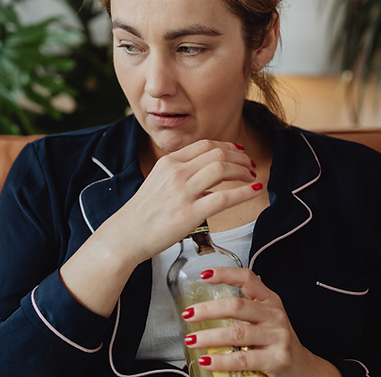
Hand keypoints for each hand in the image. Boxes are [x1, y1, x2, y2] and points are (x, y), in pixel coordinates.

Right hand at [59, 140, 258, 317]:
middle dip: (239, 157)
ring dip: (242, 170)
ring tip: (252, 176)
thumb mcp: (157, 183)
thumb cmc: (142, 214)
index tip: (239, 152)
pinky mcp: (189, 214)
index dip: (227, 146)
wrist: (126, 235)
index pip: (205, 145)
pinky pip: (223, 198)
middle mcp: (176, 172)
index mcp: (168, 163)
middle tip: (250, 165)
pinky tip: (254, 191)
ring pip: (222, 169)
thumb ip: (180, 175)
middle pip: (217, 153)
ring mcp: (183, 192)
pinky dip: (243, 192)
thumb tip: (207, 178)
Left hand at [183, 267, 339, 376]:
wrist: (305, 368)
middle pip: (237, 306)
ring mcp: (277, 336)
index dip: (225, 274)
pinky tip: (207, 360)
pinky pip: (244, 358)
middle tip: (189, 314)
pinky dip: (222, 360)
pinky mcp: (277, 359)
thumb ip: (243, 311)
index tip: (204, 274)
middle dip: (209, 310)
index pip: (248, 278)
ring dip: (210, 336)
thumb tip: (203, 310)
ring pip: (237, 333)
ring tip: (192, 340)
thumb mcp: (266, 319)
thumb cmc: (278, 341)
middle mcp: (274, 315)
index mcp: (269, 301)